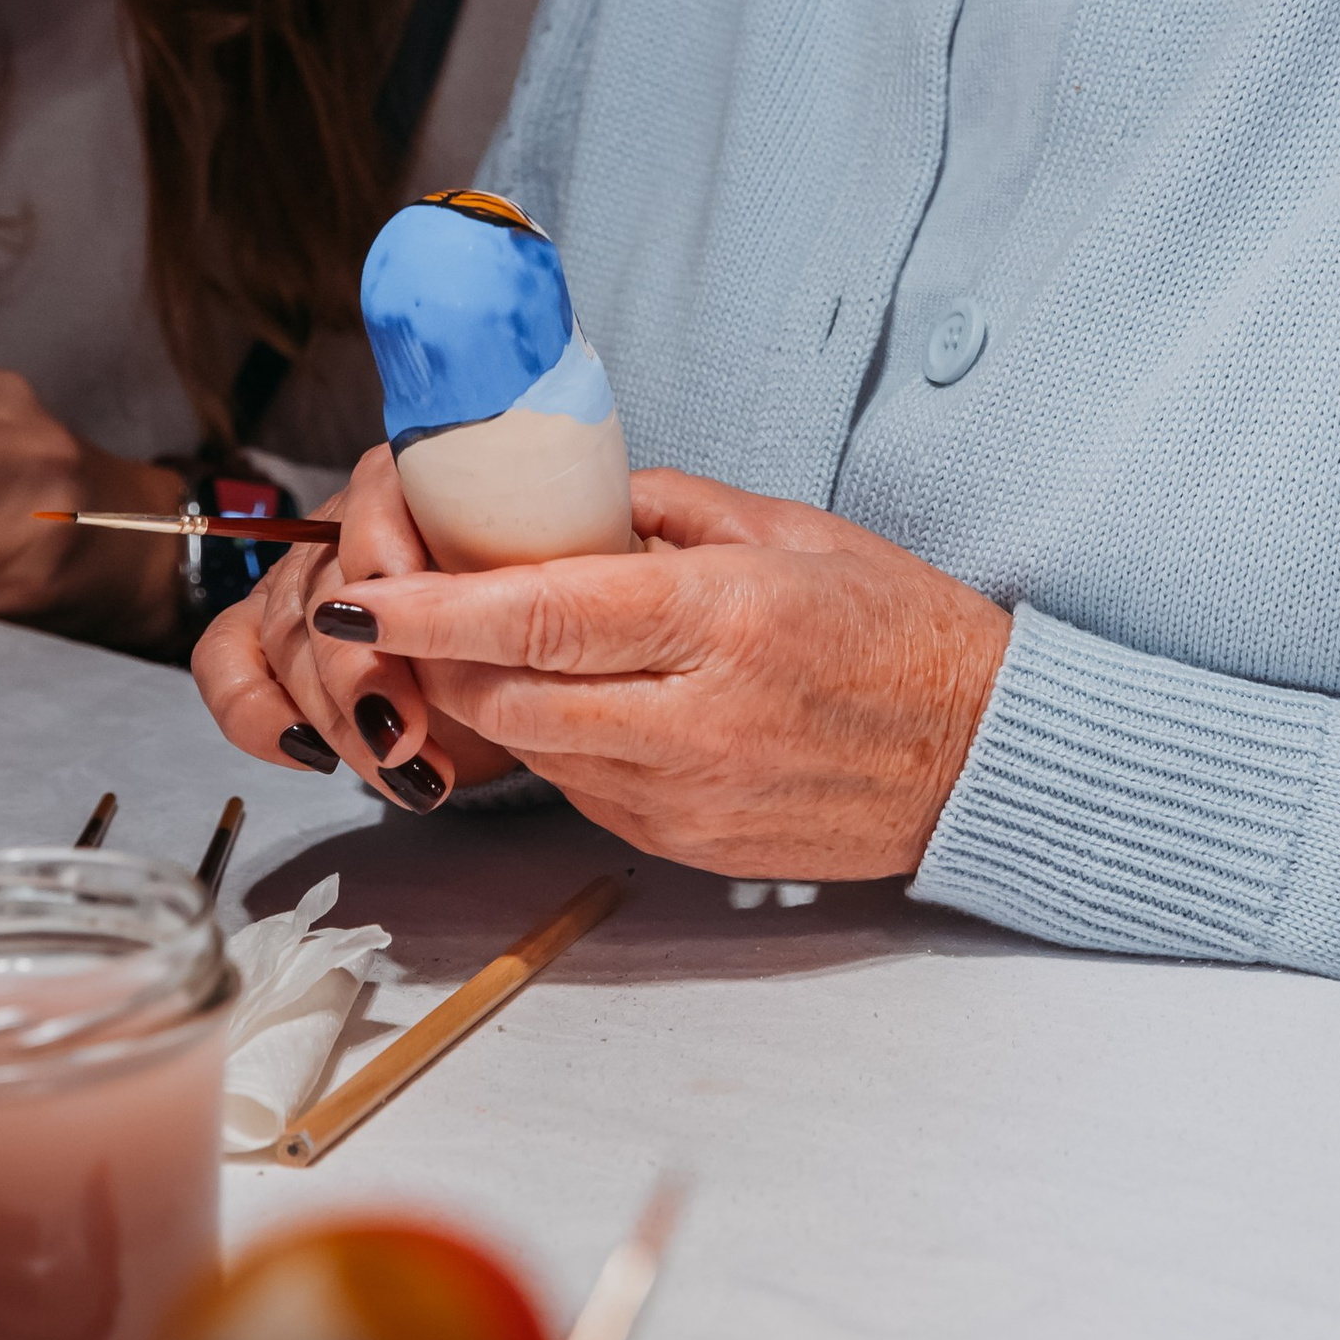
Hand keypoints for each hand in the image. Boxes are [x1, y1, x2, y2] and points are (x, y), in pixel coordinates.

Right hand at [193, 444, 516, 807]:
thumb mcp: (540, 609)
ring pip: (288, 636)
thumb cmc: (531, 630)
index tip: (424, 634)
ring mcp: (301, 577)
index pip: (379, 494)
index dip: (388, 560)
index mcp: (421, 485)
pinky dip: (258, 715)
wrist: (518, 681)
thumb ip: (517, 598)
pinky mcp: (262, 632)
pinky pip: (228, 662)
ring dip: (338, 719)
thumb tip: (500, 616)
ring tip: (405, 772)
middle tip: (407, 739)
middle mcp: (349, 522)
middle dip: (362, 674)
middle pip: (329, 583)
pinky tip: (311, 756)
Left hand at [207, 465, 1012, 881]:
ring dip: (487, 695)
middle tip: (401, 604)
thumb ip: (664, 510)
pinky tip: (574, 696)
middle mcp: (696, 718)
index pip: (539, 616)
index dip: (432, 607)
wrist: (976, 756)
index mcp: (723, 618)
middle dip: (431, 654)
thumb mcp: (789, 532)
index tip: (363, 590)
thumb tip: (563, 496)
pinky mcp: (683, 843)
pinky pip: (578, 787)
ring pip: (529, 746)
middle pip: (504, 694)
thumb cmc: (899, 630)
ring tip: (484, 641)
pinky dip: (551, 738)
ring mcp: (685, 795)